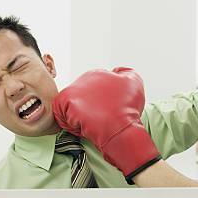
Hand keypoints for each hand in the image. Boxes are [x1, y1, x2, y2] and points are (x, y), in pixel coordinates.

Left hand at [53, 67, 160, 183]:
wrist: (120, 127)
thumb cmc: (128, 108)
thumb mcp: (134, 81)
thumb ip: (123, 72)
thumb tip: (116, 71)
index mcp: (96, 74)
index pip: (91, 90)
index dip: (98, 103)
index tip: (105, 110)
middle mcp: (82, 79)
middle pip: (79, 98)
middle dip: (86, 109)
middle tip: (98, 117)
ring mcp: (73, 91)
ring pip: (69, 107)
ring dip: (78, 117)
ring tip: (92, 122)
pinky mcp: (65, 104)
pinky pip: (63, 116)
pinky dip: (72, 124)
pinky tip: (86, 126)